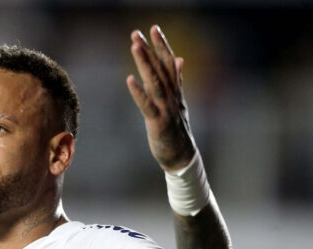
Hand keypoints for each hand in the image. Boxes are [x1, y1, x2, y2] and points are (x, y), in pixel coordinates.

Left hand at [126, 26, 195, 171]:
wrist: (182, 156)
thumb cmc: (178, 129)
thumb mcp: (179, 102)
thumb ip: (178, 80)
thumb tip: (179, 59)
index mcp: (176, 91)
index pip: (169, 63)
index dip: (162, 45)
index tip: (154, 28)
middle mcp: (172, 96)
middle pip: (161, 69)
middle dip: (150, 49)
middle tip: (137, 32)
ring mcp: (166, 109)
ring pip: (155, 82)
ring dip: (145, 64)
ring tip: (135, 47)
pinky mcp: (158, 123)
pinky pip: (147, 105)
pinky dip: (138, 92)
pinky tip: (129, 79)